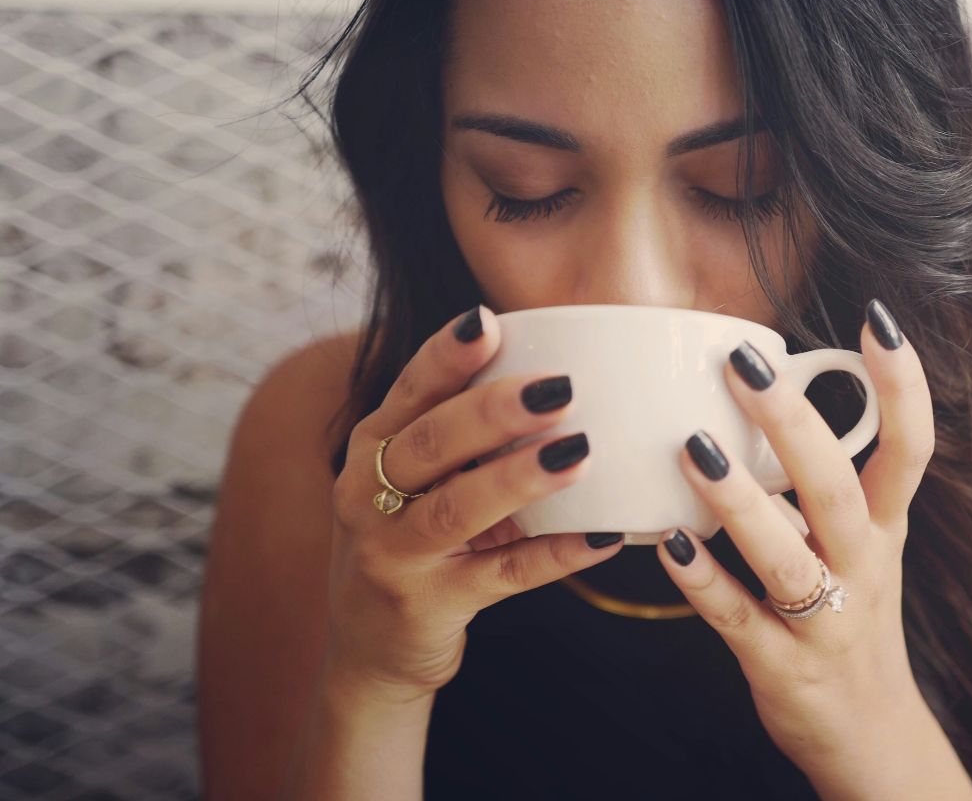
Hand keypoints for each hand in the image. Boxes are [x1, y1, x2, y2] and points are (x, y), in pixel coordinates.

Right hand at [322, 305, 625, 698]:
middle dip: (494, 411)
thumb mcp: (413, 482)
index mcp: (372, 449)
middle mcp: (369, 496)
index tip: (487, 321)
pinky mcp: (429, 606)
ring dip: (521, 477)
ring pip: (458, 508)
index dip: (446, 356)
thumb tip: (558, 374)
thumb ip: (461, 435)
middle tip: (560, 387)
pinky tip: (602, 535)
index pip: (409, 391)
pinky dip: (555, 556)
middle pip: (431, 442)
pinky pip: (502, 576)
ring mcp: (394, 555)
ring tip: (579, 452)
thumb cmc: (411, 541)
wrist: (370, 650)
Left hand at [653, 298, 935, 768]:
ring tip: (694, 449)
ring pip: (788, 557)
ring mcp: (827, 623)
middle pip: (840, 490)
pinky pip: (738, 620)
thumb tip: (772, 392)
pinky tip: (665, 544)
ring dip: (740, 502)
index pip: (912, 448)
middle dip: (795, 425)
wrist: (872, 737)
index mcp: (886, 528)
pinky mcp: (782, 668)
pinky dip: (702, 582)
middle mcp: (865, 569)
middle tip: (744, 364)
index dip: (902, 386)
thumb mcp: (862, 545)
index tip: (877, 319)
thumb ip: (824, 480)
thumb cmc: (852, 616)